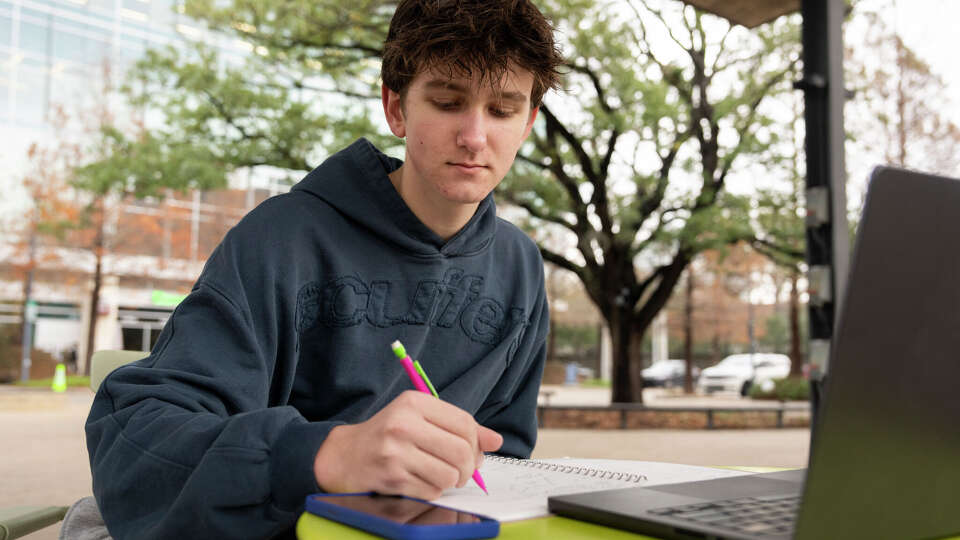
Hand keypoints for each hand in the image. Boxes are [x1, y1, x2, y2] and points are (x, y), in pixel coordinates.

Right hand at [313, 390, 502, 499]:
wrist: (344, 456)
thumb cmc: (388, 435)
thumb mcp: (420, 419)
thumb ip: (458, 428)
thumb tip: (496, 441)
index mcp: (414, 402)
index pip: (464, 423)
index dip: (476, 442)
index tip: (474, 452)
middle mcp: (404, 423)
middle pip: (461, 451)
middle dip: (468, 468)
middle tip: (461, 471)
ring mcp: (396, 451)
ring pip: (449, 474)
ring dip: (450, 481)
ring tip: (439, 475)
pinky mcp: (392, 477)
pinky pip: (432, 491)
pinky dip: (433, 491)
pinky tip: (420, 481)